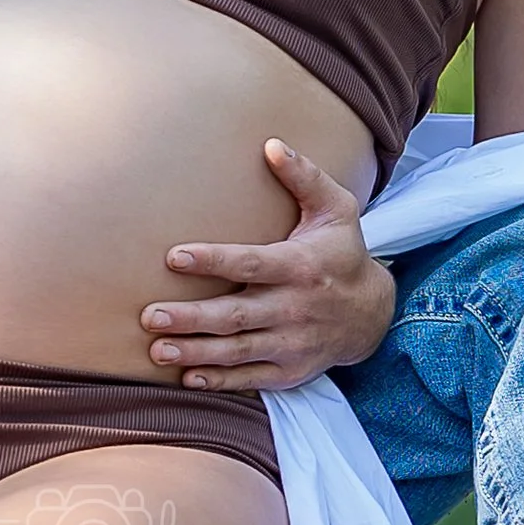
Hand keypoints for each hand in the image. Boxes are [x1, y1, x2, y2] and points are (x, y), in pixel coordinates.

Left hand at [140, 138, 394, 389]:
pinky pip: (251, 378)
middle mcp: (295, 308)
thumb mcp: (336, 209)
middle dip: (192, 318)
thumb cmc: (343, 251)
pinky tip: (187, 377)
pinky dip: (220, 381)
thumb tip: (271, 144)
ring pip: (238, 352)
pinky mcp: (290, 370)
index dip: (213, 260)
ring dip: (196, 353)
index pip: (251, 264)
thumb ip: (305, 177)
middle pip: (237, 316)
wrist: (374, 313)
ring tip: (157, 350)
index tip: (174, 256)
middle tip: (150, 315)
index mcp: (300, 266)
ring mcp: (292, 344)